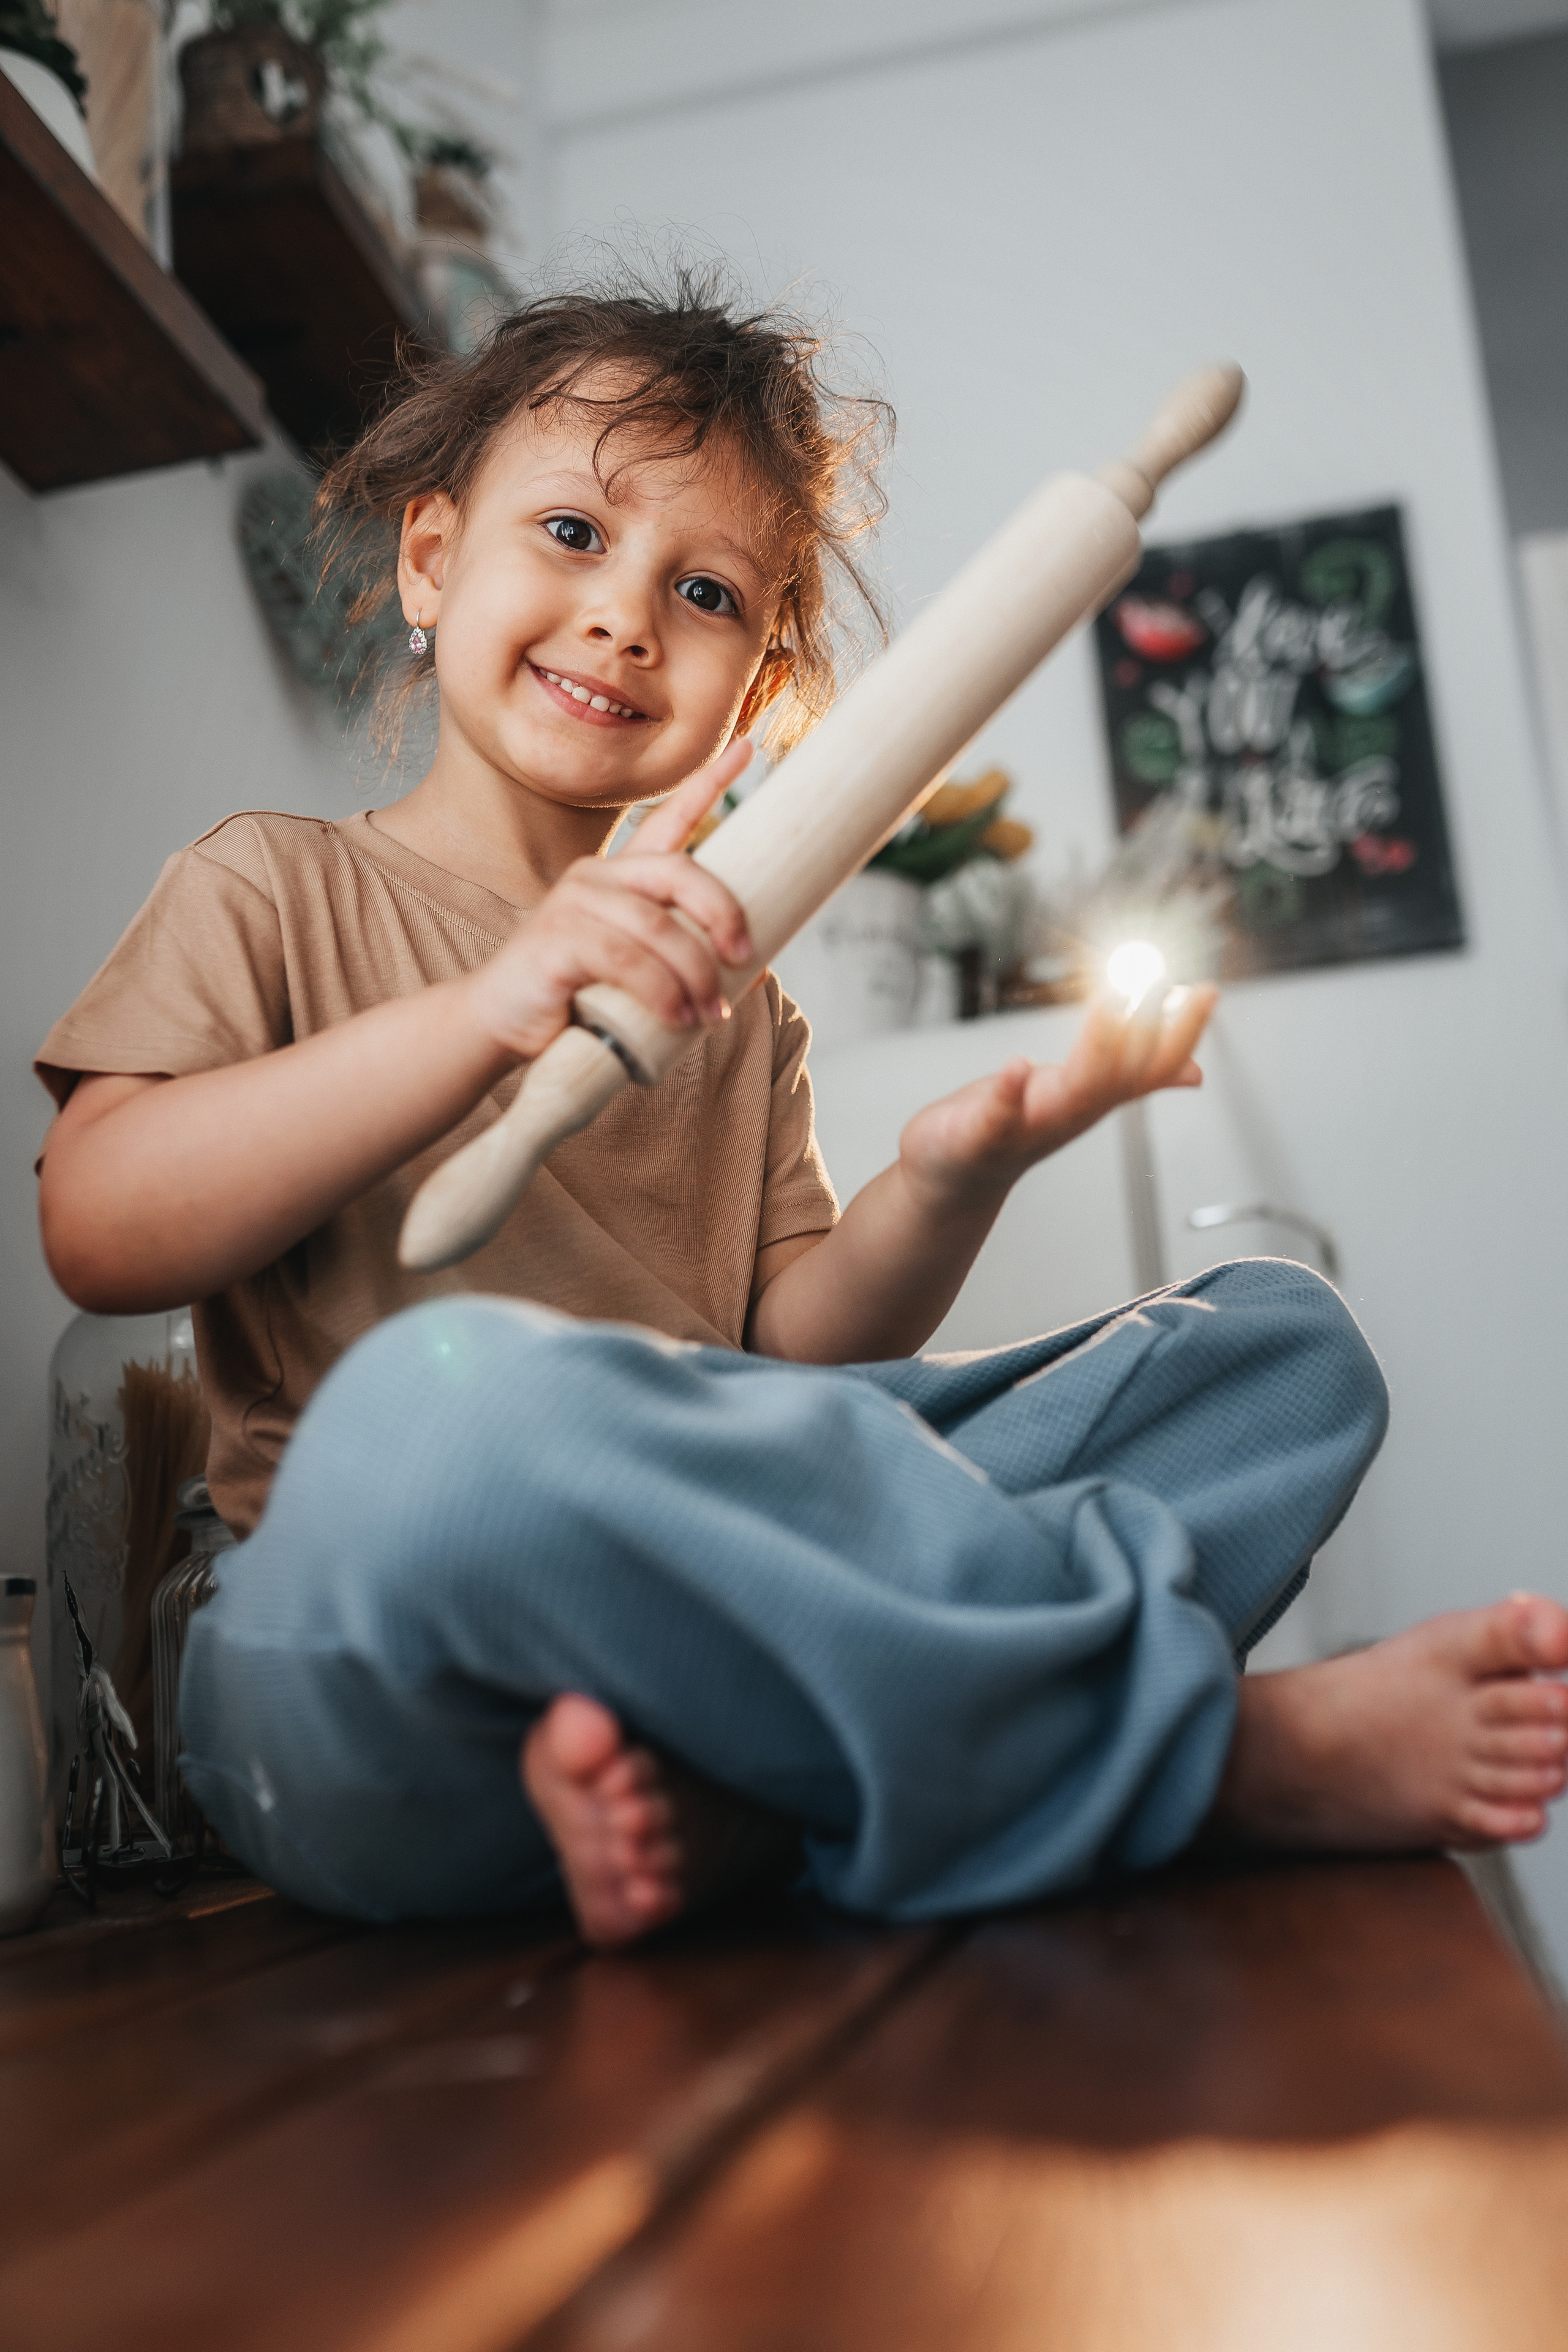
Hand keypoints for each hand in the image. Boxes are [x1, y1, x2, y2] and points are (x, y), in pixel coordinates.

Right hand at [466, 740, 755, 1062]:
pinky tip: (676, 1018)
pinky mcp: (556, 940)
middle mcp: (595, 878)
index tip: (748, 746)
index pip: (668, 820)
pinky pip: (626, 960)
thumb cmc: (575, 998)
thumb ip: (682, 958)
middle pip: (678, 872)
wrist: (500, 1025)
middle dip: (722, 912)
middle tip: (744, 956)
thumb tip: (757, 967)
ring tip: (708, 1013)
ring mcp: (572, 904)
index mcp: (619, 877)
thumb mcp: (638, 973)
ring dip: (694, 974)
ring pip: (657, 926)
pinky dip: (661, 992)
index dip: (708, 783)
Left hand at [898, 982, 1219, 1211]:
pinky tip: (1018, 1064)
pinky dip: (1012, 1093)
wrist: (953, 1176)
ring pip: (1073, 1095)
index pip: (1152, 1065)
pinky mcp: (982, 1136)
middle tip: (1166, 990)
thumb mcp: (1082, 1097)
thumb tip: (1194, 1072)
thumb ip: (1136, 1080)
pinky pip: (1001, 1118)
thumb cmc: (1013, 1128)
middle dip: (1147, 1037)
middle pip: (1120, 1078)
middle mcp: (1069, 1113)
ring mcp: (1028, 1127)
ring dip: (1095, 1054)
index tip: (1207, 992)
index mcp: (1091, 1097)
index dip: (1183, 1032)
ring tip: (1109, 1007)